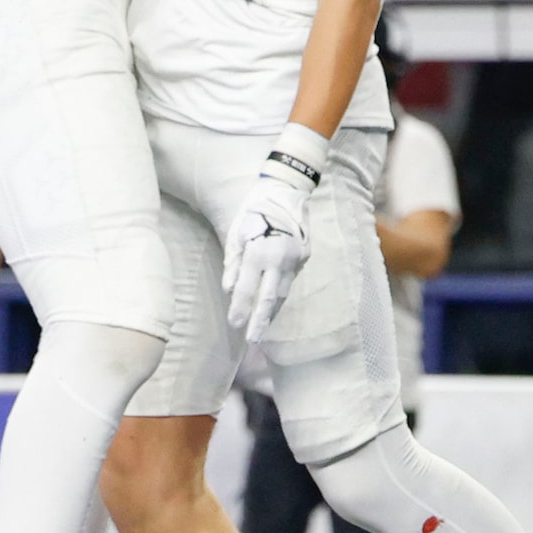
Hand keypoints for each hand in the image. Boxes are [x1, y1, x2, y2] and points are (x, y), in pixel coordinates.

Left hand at [222, 142, 320, 344]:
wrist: (286, 191)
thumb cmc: (254, 210)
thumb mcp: (237, 233)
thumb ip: (233, 263)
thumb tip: (229, 290)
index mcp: (258, 251)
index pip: (246, 288)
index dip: (240, 309)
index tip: (234, 325)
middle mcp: (278, 258)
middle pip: (268, 298)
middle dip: (259, 321)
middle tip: (252, 340)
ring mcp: (294, 259)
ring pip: (283, 292)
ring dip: (272, 312)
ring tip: (262, 328)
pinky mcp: (304, 257)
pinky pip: (290, 280)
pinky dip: (280, 294)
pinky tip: (273, 305)